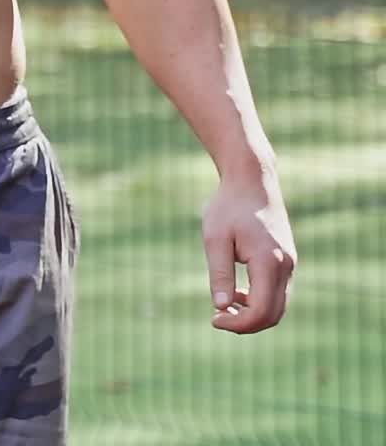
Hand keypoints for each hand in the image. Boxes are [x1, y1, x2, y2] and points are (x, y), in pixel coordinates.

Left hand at [202, 172, 295, 333]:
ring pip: (279, 306)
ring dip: (254, 313)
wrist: (252, 180)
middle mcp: (286, 266)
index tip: (213, 318)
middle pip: (274, 315)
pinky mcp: (288, 260)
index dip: (238, 324)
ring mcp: (290, 264)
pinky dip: (261, 301)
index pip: (261, 311)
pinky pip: (279, 292)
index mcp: (269, 262)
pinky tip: (238, 293)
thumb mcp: (215, 238)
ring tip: (225, 306)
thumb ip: (219, 273)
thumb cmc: (228, 206)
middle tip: (217, 318)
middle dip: (246, 324)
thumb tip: (221, 307)